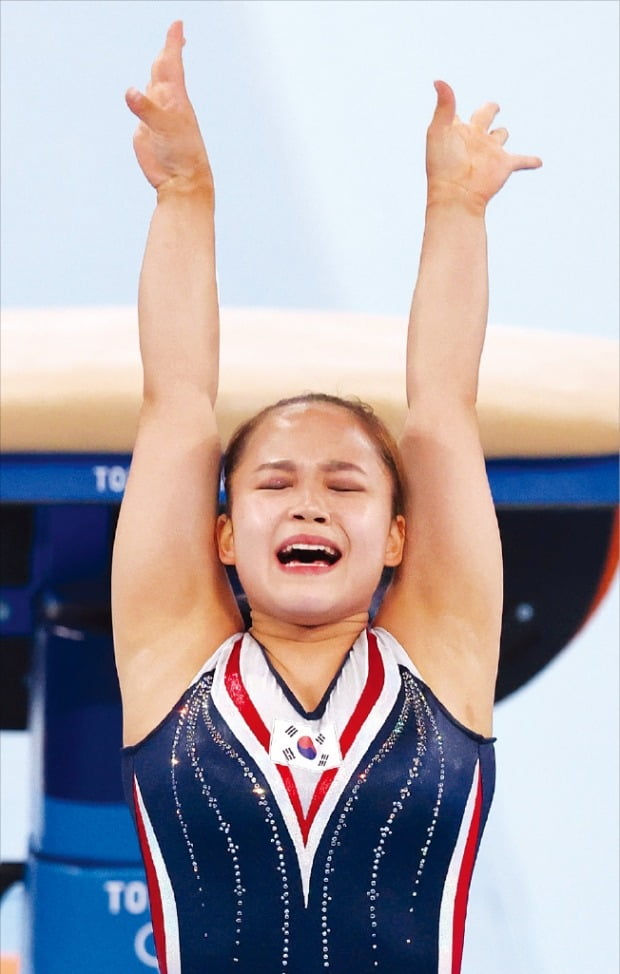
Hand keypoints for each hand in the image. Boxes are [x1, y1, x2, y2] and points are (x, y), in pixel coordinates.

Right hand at [126, 21, 212, 194]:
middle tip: (176, 31)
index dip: (174, 43)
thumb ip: (147, 109)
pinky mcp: (145, 130)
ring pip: (155, 86)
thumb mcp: (166, 127)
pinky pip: (142, 108)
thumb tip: (129, 91)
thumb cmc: (182, 154)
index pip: (173, 64)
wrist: (181, 181)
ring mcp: (156, 116)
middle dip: (168, 50)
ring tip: (164, 56)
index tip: (178, 24)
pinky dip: (140, 96)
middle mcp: (166, 103)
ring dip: (158, 70)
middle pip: (165, 70)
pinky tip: (142, 92)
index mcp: (175, 98)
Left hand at [426, 81, 541, 211]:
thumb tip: (438, 80)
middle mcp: (476, 138)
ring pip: (501, 136)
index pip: (458, 114)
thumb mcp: (440, 130)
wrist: (456, 194)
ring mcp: (491, 151)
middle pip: (485, 116)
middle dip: (490, 110)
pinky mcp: (504, 165)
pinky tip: (538, 162)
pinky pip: (522, 160)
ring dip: (503, 134)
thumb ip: (444, 105)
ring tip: (502, 134)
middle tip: (493, 107)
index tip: (448, 102)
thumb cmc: (443, 165)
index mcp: (459, 130)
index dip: (452, 109)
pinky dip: (531, 161)